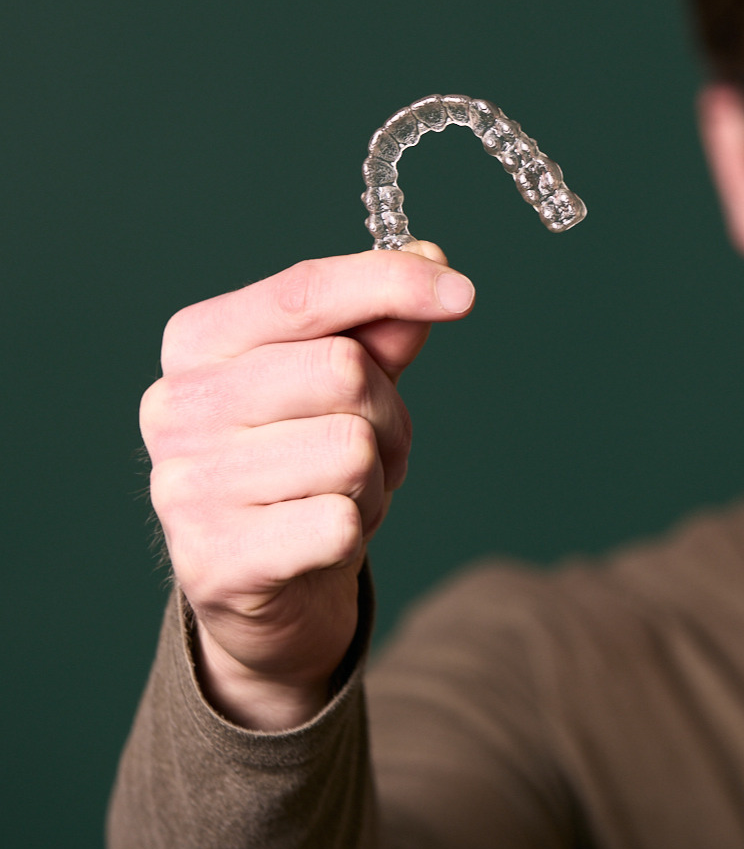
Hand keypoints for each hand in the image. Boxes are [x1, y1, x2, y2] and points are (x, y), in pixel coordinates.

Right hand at [140, 242, 474, 729]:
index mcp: (196, 343)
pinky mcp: (215, 561)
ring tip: (345, 493)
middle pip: (343, 370)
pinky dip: (358, 530)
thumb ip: (381, 325)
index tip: (462, 293)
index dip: (393, 283)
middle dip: (389, 410)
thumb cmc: (303, 461)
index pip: (304, 291)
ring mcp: (186, 486)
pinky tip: (325, 538)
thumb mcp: (345, 383)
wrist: (263, 587)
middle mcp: (176, 407)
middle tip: (377, 445)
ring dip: (377, 477)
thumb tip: (431, 261)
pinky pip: (341, 524)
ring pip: (351, 449)